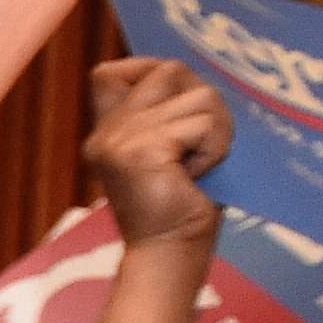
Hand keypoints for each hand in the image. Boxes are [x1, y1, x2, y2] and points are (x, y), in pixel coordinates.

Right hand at [87, 56, 232, 247]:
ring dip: (217, 130)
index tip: (173, 103)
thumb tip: (196, 82)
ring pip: (200, 95)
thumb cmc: (180, 206)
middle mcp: (105, 132)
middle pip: (170, 70)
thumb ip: (168, 113)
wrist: (170, 252)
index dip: (148, 71)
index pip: (109, 73)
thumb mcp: (169, 150)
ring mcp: (119, 140)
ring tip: (200, 165)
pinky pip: (204, 124)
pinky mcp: (141, 150)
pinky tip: (198, 175)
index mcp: (106, 131)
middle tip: (200, 145)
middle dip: (202, 101)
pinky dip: (215, 148)